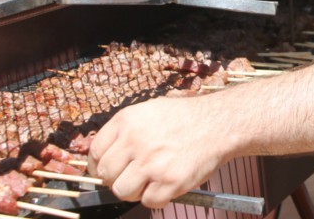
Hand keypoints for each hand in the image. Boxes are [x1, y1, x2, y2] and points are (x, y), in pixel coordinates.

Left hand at [88, 96, 229, 207]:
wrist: (218, 123)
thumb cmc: (184, 118)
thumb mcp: (149, 111)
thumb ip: (125, 131)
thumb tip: (103, 156)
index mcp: (127, 121)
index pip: (95, 151)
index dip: (97, 165)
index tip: (105, 170)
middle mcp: (135, 141)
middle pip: (106, 174)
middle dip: (116, 179)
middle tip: (131, 176)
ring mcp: (152, 163)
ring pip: (122, 191)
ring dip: (134, 191)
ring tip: (149, 181)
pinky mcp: (169, 182)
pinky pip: (149, 201)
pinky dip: (157, 197)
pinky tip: (167, 184)